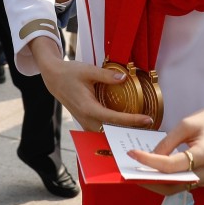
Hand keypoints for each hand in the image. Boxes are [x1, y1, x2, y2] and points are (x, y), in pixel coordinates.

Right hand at [29, 38, 152, 131]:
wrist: (54, 78)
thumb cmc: (69, 73)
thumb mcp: (88, 70)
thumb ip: (107, 75)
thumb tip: (124, 78)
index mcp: (88, 108)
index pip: (113, 118)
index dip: (131, 120)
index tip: (146, 120)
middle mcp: (86, 119)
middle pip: (111, 131)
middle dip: (129, 131)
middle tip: (149, 129)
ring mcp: (84, 122)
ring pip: (105, 134)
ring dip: (121, 132)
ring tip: (140, 129)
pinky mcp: (85, 121)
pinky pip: (100, 130)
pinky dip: (113, 130)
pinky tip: (125, 126)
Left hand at [128, 96, 203, 194]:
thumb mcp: (188, 123)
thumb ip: (168, 141)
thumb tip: (152, 157)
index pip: (171, 165)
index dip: (149, 161)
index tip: (132, 154)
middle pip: (172, 184)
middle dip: (149, 179)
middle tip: (131, 170)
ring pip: (176, 188)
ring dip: (156, 182)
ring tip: (138, 172)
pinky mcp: (203, 179)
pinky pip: (181, 184)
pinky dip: (166, 180)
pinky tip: (153, 171)